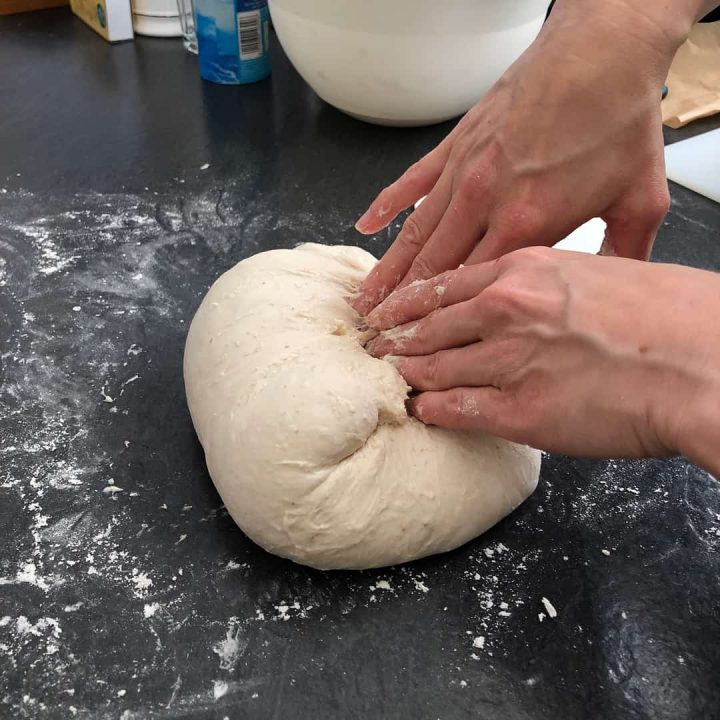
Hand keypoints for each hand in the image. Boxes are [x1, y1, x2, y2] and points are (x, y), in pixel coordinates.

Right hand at [352, 0, 687, 315]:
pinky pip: (411, 182)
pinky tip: (365, 224)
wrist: (601, 51)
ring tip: (364, 298)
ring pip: (414, 233)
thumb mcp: (639, 198)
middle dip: (401, 307)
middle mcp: (483, 202)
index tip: (420, 345)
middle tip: (377, 334)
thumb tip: (618, 288)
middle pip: (432, 268)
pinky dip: (387, 206)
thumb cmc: (617, 121)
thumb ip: (626, 252)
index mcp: (525, 224)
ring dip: (388, 270)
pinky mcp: (455, 145)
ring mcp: (463, 172)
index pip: (472, 287)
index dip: (442, 321)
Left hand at [365, 247, 719, 474]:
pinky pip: (453, 409)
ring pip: (431, 367)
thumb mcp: (597, 270)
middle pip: (424, 325)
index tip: (385, 313)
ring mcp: (508, 359)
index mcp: (524, 268)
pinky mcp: (518, 410)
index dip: (404, 302)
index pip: (441, 285)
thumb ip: (547, 282)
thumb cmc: (666, 315)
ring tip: (387, 380)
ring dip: (405, 375)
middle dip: (391, 339)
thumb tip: (519, 298)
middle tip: (371, 350)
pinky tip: (420, 410)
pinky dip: (430, 409)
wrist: (703, 361)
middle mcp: (505, 309)